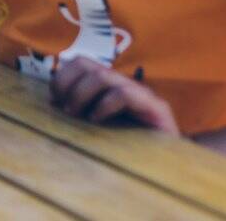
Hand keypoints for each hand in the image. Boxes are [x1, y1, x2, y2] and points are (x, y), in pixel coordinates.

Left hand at [50, 58, 178, 133]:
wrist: (172, 162)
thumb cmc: (131, 144)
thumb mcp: (100, 124)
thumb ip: (81, 110)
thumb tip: (53, 103)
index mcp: (109, 85)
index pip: (80, 62)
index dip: (62, 77)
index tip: (53, 100)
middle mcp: (123, 83)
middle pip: (87, 64)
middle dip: (68, 83)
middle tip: (64, 108)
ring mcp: (140, 93)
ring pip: (102, 76)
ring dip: (81, 94)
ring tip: (76, 114)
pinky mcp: (155, 107)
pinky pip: (124, 94)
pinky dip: (104, 105)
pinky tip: (97, 120)